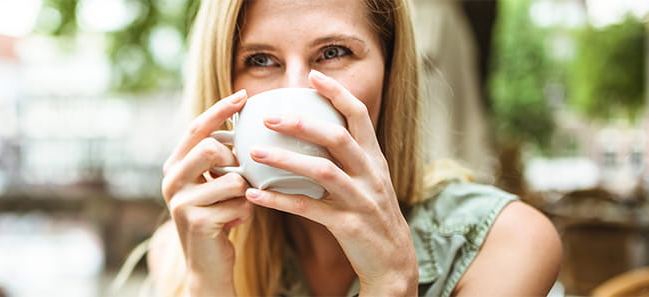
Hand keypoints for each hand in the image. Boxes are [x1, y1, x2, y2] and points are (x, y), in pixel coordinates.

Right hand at [161, 90, 253, 295]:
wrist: (207, 265)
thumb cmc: (217, 217)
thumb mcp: (213, 183)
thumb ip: (218, 157)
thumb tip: (242, 123)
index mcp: (174, 166)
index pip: (196, 128)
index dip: (220, 110)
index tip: (244, 94)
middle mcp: (171, 180)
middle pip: (209, 147)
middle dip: (233, 158)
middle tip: (239, 172)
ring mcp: (181, 201)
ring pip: (231, 178)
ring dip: (244, 192)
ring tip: (237, 204)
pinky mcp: (196, 221)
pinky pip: (239, 203)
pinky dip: (246, 212)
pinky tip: (234, 222)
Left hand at [242, 70, 417, 294]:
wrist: (393, 263)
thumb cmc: (371, 217)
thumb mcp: (368, 180)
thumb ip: (347, 156)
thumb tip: (313, 129)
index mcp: (374, 158)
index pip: (359, 115)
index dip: (337, 93)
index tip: (313, 75)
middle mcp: (370, 174)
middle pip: (338, 138)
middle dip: (303, 124)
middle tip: (270, 117)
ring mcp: (361, 200)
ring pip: (322, 172)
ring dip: (286, 159)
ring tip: (256, 153)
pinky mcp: (348, 225)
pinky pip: (309, 209)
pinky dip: (280, 200)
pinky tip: (255, 194)